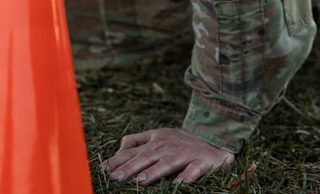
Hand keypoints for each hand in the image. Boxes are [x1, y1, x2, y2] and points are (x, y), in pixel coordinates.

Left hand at [102, 127, 233, 184]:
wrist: (214, 143)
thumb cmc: (180, 143)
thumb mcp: (158, 136)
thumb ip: (137, 141)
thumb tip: (117, 151)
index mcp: (156, 140)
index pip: (133, 149)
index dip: (119, 159)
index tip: (105, 169)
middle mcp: (168, 146)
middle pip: (146, 157)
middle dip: (130, 168)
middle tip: (116, 178)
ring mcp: (184, 154)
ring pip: (167, 164)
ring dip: (154, 173)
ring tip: (140, 182)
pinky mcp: (201, 162)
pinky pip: (193, 170)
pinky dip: (187, 176)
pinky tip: (179, 183)